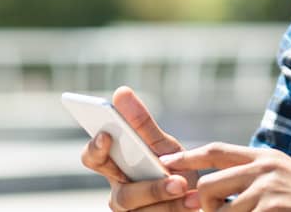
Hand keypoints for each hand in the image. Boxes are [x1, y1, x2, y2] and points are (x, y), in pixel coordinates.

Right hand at [80, 86, 198, 210]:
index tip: (107, 135)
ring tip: (189, 189)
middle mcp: (119, 194)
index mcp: (115, 168)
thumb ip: (141, 124)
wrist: (197, 196)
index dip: (95, 148)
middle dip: (150, 189)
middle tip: (177, 181)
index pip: (92, 158)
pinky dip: (177, 210)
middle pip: (123, 197)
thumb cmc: (173, 167)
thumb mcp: (162, 144)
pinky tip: (193, 201)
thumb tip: (120, 92)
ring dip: (169, 201)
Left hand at [161, 142, 290, 211]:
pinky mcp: (272, 210)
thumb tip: (215, 186)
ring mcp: (268, 190)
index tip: (166, 164)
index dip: (188, 157)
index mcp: (265, 157)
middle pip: (207, 186)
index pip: (216, 151)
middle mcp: (264, 168)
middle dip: (204, 208)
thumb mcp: (285, 177)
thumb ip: (254, 176)